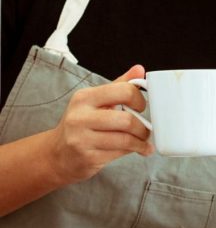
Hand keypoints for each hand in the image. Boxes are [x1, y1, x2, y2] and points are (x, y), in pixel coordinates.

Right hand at [47, 65, 153, 184]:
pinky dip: (134, 151)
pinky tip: (138, 150)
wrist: (58, 154)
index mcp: (84, 97)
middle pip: (126, 120)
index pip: (123, 91)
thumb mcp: (95, 101)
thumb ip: (118, 86)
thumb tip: (139, 69)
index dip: (139, 100)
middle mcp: (80, 116)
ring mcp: (82, 138)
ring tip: (143, 142)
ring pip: (125, 139)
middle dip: (143, 127)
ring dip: (141, 142)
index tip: (142, 107)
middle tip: (146, 130)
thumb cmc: (81, 125)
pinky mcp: (88, 157)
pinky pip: (120, 153)